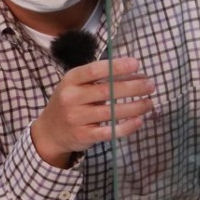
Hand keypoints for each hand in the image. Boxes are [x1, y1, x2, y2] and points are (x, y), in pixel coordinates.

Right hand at [31, 57, 154, 168]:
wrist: (49, 132)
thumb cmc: (71, 103)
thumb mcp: (79, 86)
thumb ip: (105, 80)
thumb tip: (139, 76)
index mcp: (71, 80)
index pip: (94, 70)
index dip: (116, 66)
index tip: (136, 64)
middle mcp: (70, 98)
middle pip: (107, 91)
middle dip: (133, 87)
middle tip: (151, 86)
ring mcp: (75, 118)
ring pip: (111, 112)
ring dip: (135, 107)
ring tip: (149, 103)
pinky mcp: (83, 136)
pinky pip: (109, 132)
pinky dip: (126, 127)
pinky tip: (139, 120)